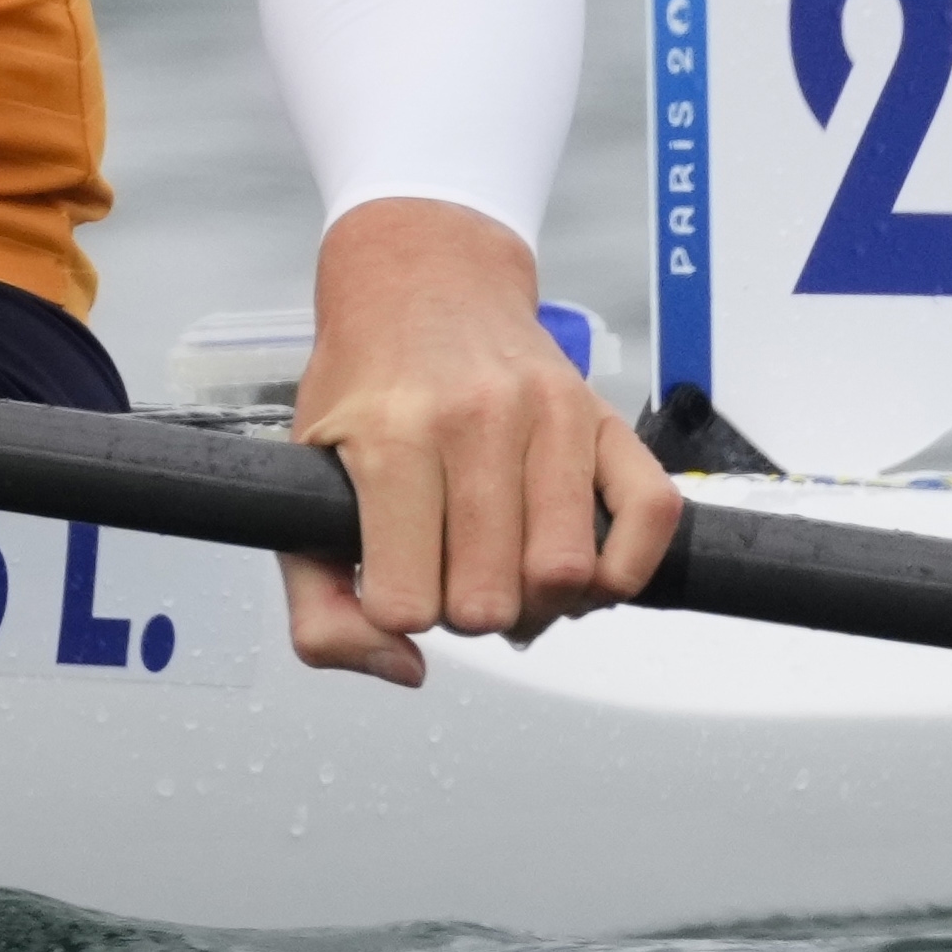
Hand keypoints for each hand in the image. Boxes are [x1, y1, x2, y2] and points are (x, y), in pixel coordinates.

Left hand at [276, 196, 678, 688]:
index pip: (407, 603)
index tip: (395, 579)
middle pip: (490, 602)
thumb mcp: (301, 485)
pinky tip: (577, 565)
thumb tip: (405, 669)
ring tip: (506, 567)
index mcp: (390, 437)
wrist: (424, 282)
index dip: (400, 613)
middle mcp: (475, 421)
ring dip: (537, 601)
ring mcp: (552, 415)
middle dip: (467, 612)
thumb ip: (319, 606)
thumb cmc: (364, 388)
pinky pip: (650, 520)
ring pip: (566, 575)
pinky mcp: (608, 417)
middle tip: (451, 571)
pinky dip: (620, 570)